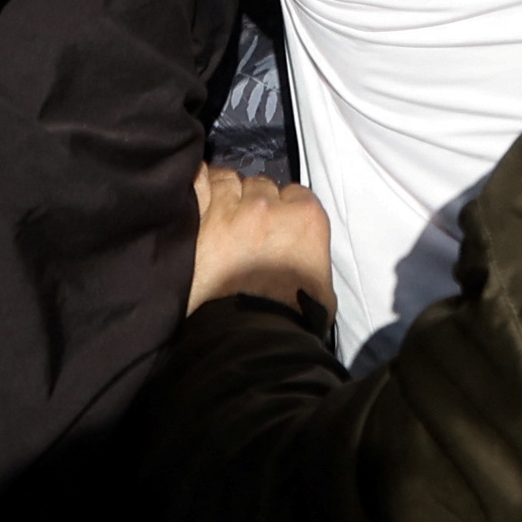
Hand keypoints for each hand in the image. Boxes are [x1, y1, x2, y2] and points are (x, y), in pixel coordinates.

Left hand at [189, 168, 334, 315]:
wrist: (247, 340)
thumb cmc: (289, 318)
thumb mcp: (323, 287)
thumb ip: (316, 260)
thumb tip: (307, 264)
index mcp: (305, 217)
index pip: (295, 194)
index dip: (284, 209)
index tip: (276, 226)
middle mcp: (267, 206)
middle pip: (259, 186)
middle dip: (254, 202)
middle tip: (246, 230)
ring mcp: (229, 211)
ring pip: (227, 181)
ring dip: (225, 195)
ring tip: (218, 218)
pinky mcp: (197, 219)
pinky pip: (198, 181)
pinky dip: (198, 183)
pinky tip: (197, 189)